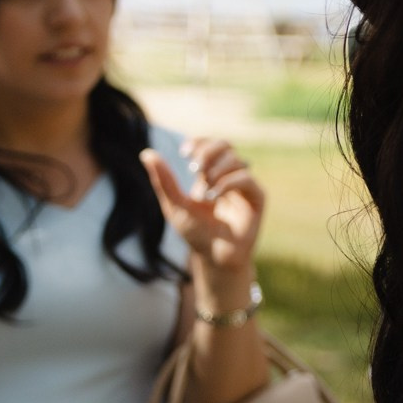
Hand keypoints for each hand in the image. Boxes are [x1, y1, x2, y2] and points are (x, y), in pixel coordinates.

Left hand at [144, 137, 266, 280]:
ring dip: (216, 171)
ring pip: (235, 160)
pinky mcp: (257, 198)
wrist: (214, 259)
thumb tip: (145, 153)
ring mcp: (244, 186)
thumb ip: (164, 181)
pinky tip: (214, 196)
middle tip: (194, 167)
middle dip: (208, 151)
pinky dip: (228, 183)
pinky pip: (246, 179)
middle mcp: (229, 176)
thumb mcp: (175, 205)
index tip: (184, 152)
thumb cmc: (196, 234)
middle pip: (225, 145)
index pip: (209, 146)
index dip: (199, 143)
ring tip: (204, 193)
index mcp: (210, 175)